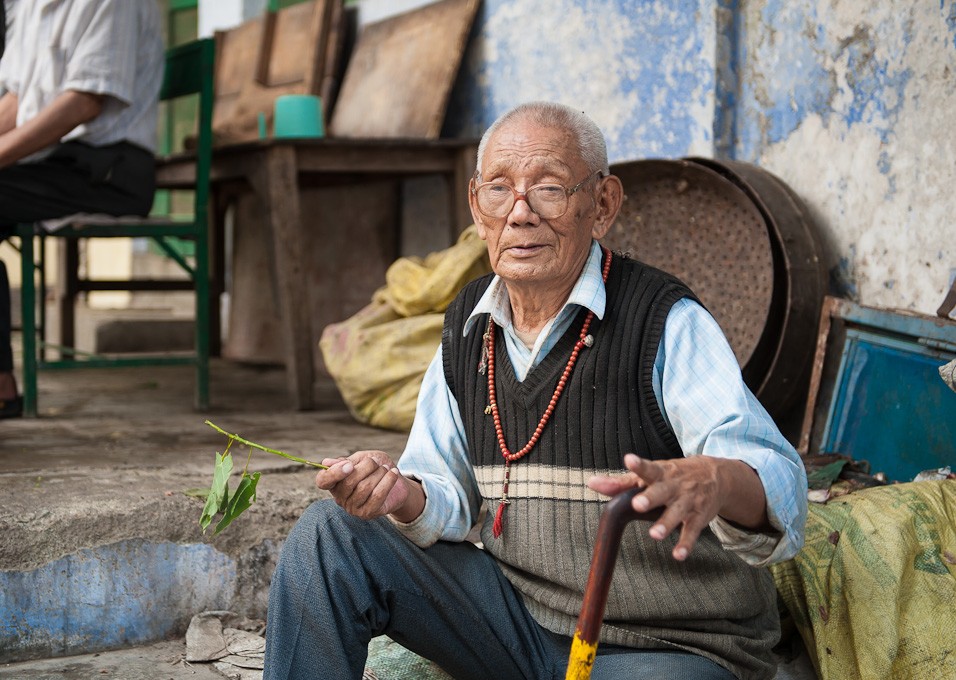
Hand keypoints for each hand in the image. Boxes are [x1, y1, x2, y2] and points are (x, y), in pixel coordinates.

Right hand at [316, 450, 409, 519]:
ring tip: (386, 468)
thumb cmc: (376, 468)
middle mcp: (340, 497)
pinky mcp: (367, 513)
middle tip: (375, 461)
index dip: (333, 473)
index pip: (323, 481)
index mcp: (335, 482)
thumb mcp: (363, 458)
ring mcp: (352, 508)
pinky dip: (387, 481)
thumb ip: (348, 460)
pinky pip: (377, 496)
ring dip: (378, 473)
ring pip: (364, 488)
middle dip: (366, 467)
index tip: (349, 465)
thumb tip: (326, 462)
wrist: (396, 482)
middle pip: (348, 482)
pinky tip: (393, 473)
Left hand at [587, 453, 765, 560]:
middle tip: (637, 504)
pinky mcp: (698, 518)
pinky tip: (678, 555)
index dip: (639, 465)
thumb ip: (620, 482)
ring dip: (666, 524)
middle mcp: (674, 486)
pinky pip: (692, 532)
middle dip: (650, 498)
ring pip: (676, 514)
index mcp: (660, 473)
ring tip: (654, 535)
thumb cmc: (674, 475)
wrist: (716, 476)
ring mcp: (687, 502)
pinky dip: (686, 545)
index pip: (648, 468)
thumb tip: (591, 483)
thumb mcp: (650, 474)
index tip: (629, 460)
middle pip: (662, 491)